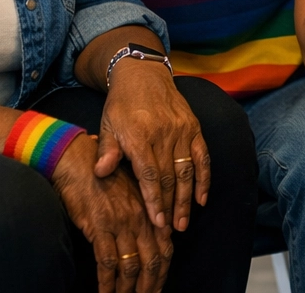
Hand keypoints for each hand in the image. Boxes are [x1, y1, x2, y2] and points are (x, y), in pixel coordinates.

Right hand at [52, 130, 172, 292]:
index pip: (165, 248)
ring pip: (130, 267)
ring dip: (128, 290)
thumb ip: (144, 214)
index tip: (158, 287)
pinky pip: (107, 262)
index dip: (163, 271)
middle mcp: (140, 218)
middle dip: (150, 285)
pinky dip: (107, 283)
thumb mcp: (132, 192)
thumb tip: (158, 235)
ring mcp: (121, 224)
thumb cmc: (104, 176)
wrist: (79, 161)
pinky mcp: (99, 227)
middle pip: (152, 261)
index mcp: (150, 210)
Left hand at [97, 60, 210, 231]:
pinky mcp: (194, 127)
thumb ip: (107, 150)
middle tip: (171, 231)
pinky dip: (204, 178)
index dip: (154, 200)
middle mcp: (164, 133)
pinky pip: (202, 156)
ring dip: (187, 198)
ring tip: (183, 222)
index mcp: (140, 135)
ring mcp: (182, 130)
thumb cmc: (122, 104)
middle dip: (171, 206)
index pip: (149, 174)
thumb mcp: (107, 124)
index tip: (156, 222)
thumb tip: (100, 172)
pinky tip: (201, 198)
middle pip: (170, 177)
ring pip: (187, 170)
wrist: (144, 74)